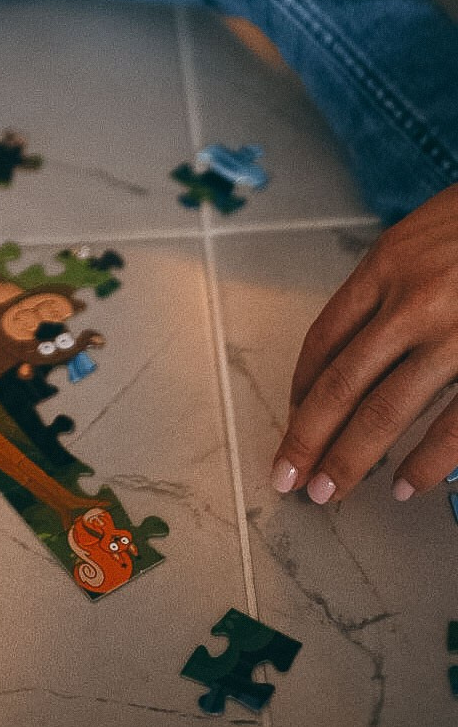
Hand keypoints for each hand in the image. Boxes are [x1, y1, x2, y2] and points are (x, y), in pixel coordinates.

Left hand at [271, 182, 457, 505]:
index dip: (302, 384)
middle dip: (308, 435)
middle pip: (341, 381)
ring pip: (386, 410)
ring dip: (351, 458)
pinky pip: (453, 424)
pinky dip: (425, 462)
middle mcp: (409, 302)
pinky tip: (405, 486)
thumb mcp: (420, 234)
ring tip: (329, 492)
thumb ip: (391, 281)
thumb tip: (360, 335)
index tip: (292, 416)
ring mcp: (451, 335)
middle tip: (285, 475)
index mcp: (385, 265)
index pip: (325, 336)